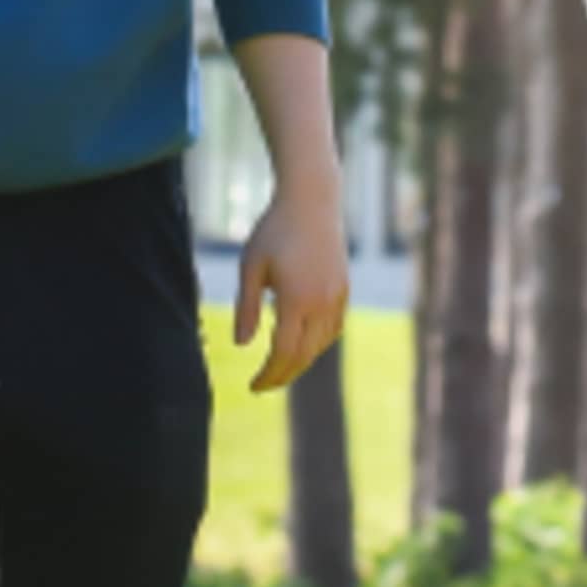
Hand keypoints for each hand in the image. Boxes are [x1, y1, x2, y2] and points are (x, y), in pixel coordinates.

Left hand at [233, 176, 350, 394]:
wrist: (312, 199)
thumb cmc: (274, 230)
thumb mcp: (251, 267)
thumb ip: (246, 308)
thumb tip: (242, 345)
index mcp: (296, 299)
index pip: (283, 353)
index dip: (268, 375)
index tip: (252, 387)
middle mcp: (322, 302)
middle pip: (304, 355)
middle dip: (283, 375)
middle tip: (263, 386)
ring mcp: (337, 295)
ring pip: (321, 344)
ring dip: (301, 361)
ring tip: (280, 368)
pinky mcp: (344, 288)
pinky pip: (334, 328)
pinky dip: (318, 343)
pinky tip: (303, 343)